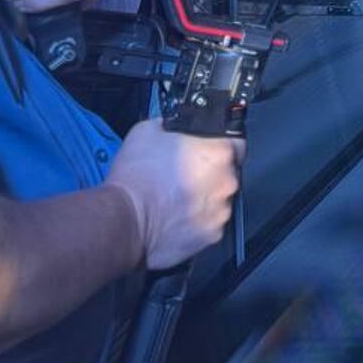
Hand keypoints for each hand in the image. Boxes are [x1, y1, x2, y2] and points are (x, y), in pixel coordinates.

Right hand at [104, 120, 243, 270]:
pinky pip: (210, 224)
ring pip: (220, 200)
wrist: (124, 220)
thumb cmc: (136, 178)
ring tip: (177, 199)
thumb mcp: (149, 130)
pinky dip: (198, 221)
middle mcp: (227, 182)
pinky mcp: (212, 236)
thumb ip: (174, 126)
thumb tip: (177, 126)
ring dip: (205, 199)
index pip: (238, 142)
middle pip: (228, 173)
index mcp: (218, 153)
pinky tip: (177, 217)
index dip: (222, 145)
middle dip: (211, 174)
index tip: (210, 150)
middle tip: (185, 176)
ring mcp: (221, 211)